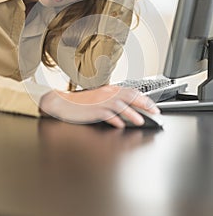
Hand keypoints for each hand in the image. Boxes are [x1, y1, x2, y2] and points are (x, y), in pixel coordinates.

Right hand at [39, 85, 159, 128]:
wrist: (62, 103)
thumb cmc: (81, 103)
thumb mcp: (99, 99)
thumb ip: (113, 101)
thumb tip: (127, 109)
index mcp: (109, 90)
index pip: (131, 91)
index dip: (144, 99)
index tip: (153, 106)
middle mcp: (106, 94)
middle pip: (129, 96)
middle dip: (144, 104)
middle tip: (154, 112)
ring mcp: (99, 102)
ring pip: (120, 105)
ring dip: (132, 114)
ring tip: (140, 121)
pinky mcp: (92, 111)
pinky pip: (106, 115)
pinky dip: (115, 120)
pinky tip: (120, 125)